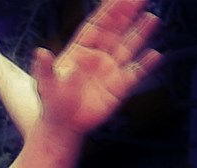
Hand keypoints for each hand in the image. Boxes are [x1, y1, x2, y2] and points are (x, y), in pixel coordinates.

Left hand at [31, 0, 160, 136]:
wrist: (64, 126)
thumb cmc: (52, 103)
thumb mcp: (45, 84)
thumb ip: (44, 68)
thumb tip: (40, 52)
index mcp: (80, 49)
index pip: (98, 24)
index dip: (109, 9)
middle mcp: (98, 56)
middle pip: (116, 29)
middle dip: (127, 13)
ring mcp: (110, 70)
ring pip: (128, 47)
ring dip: (140, 33)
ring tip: (151, 18)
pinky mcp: (119, 88)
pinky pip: (135, 73)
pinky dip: (145, 65)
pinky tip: (155, 55)